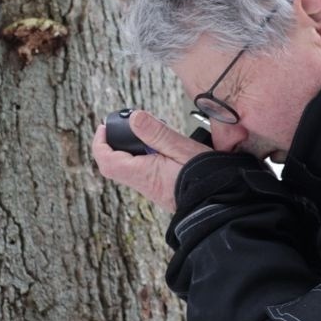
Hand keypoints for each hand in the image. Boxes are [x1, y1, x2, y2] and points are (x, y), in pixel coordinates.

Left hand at [92, 110, 210, 211]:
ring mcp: (152, 188)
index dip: (100, 143)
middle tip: (122, 127)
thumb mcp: (182, 148)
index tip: (104, 127)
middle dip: (113, 145)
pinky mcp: (161, 189)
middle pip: (114, 165)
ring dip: (130, 150)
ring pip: (128, 169)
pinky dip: (143, 157)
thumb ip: (156, 133)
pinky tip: (159, 148)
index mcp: (143, 174)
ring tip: (145, 134)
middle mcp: (143, 184)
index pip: (107, 160)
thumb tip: (133, 118)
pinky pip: (142, 172)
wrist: (220, 202)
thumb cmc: (205, 177)